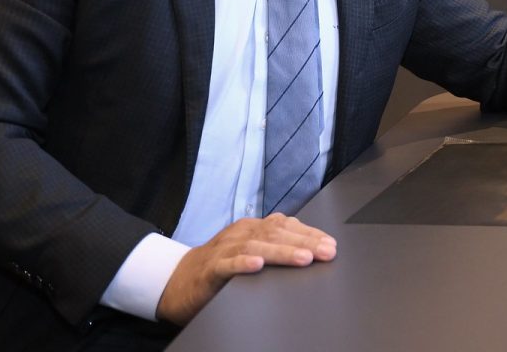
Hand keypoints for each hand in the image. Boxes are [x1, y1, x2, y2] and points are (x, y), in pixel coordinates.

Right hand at [156, 214, 336, 324]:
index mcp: (252, 228)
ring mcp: (223, 249)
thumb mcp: (250, 251)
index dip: (310, 233)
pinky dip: (243, 263)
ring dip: (282, 252)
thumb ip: (274, 247)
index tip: (330, 244)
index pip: (286, 225)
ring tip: (303, 258)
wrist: (176, 280)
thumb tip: (312, 251)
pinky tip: (257, 266)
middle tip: (326, 252)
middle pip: (276, 234)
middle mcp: (240, 233)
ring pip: (256, 246)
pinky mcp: (209, 268)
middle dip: (305, 242)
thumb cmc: (220, 266)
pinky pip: (227, 264)